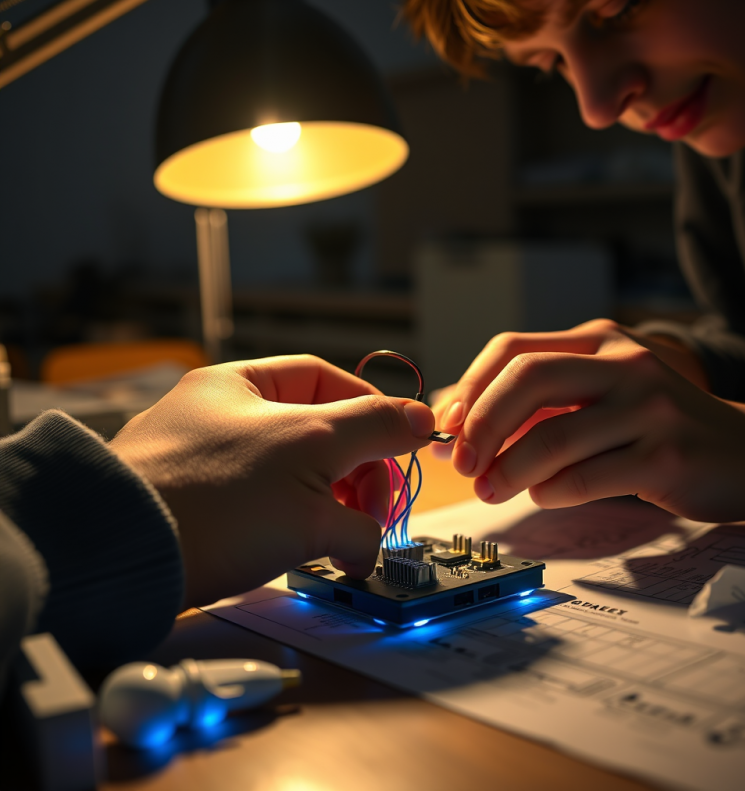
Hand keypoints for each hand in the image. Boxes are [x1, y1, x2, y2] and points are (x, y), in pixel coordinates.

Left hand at [110, 355, 433, 606]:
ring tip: (351, 546)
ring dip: (338, 510)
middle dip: (361, 474)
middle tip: (379, 513)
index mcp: (241, 386)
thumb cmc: (210, 495)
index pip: (328, 382)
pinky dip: (306, 532)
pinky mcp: (208, 520)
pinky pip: (274, 514)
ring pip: (301, 480)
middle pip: (320, 436)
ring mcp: (214, 474)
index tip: (409, 445)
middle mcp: (226, 423)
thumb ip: (376, 428)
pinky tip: (321, 556)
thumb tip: (421, 418)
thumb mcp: (311, 449)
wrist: (120, 565)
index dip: (376, 412)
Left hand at [435, 319, 744, 521]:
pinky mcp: (667, 454)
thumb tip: (456, 423)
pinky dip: (550, 491)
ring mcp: (650, 406)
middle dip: (482, 424)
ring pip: (553, 435)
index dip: (470, 386)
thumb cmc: (655, 428)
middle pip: (527, 379)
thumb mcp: (598, 397)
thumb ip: (537, 405)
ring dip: (509, 469)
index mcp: (598, 343)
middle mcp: (623, 363)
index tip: (447, 425)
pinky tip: (543, 496)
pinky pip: (586, 476)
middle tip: (462, 462)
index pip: (512, 348)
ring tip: (491, 489)